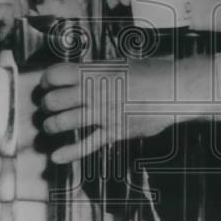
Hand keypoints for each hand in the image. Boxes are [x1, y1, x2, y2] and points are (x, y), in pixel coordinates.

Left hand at [40, 58, 206, 163]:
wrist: (174, 90)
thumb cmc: (150, 73)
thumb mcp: (120, 63)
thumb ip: (96, 71)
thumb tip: (77, 76)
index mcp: (95, 72)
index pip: (56, 75)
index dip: (46, 80)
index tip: (46, 84)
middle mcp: (95, 93)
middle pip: (54, 100)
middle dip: (46, 105)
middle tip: (46, 106)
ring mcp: (103, 114)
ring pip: (64, 123)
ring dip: (52, 126)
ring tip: (51, 126)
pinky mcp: (113, 132)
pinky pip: (86, 145)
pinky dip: (68, 153)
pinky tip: (56, 157)